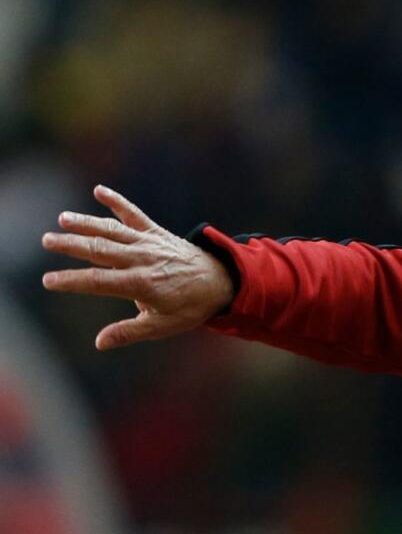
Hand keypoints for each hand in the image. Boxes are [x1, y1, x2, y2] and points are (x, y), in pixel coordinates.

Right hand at [42, 185, 234, 350]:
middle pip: (100, 250)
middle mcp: (142, 259)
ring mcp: (149, 243)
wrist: (222, 282)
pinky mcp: (157, 233)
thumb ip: (129, 332)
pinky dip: (117, 201)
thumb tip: (100, 343)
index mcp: (140, 283)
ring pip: (112, 230)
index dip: (71, 281)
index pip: (98, 281)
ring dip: (86, 223)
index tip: (49, 280)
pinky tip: (99, 190)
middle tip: (46, 241)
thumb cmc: (190, 306)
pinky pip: (134, 214)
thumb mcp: (162, 326)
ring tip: (62, 219)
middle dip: (72, 245)